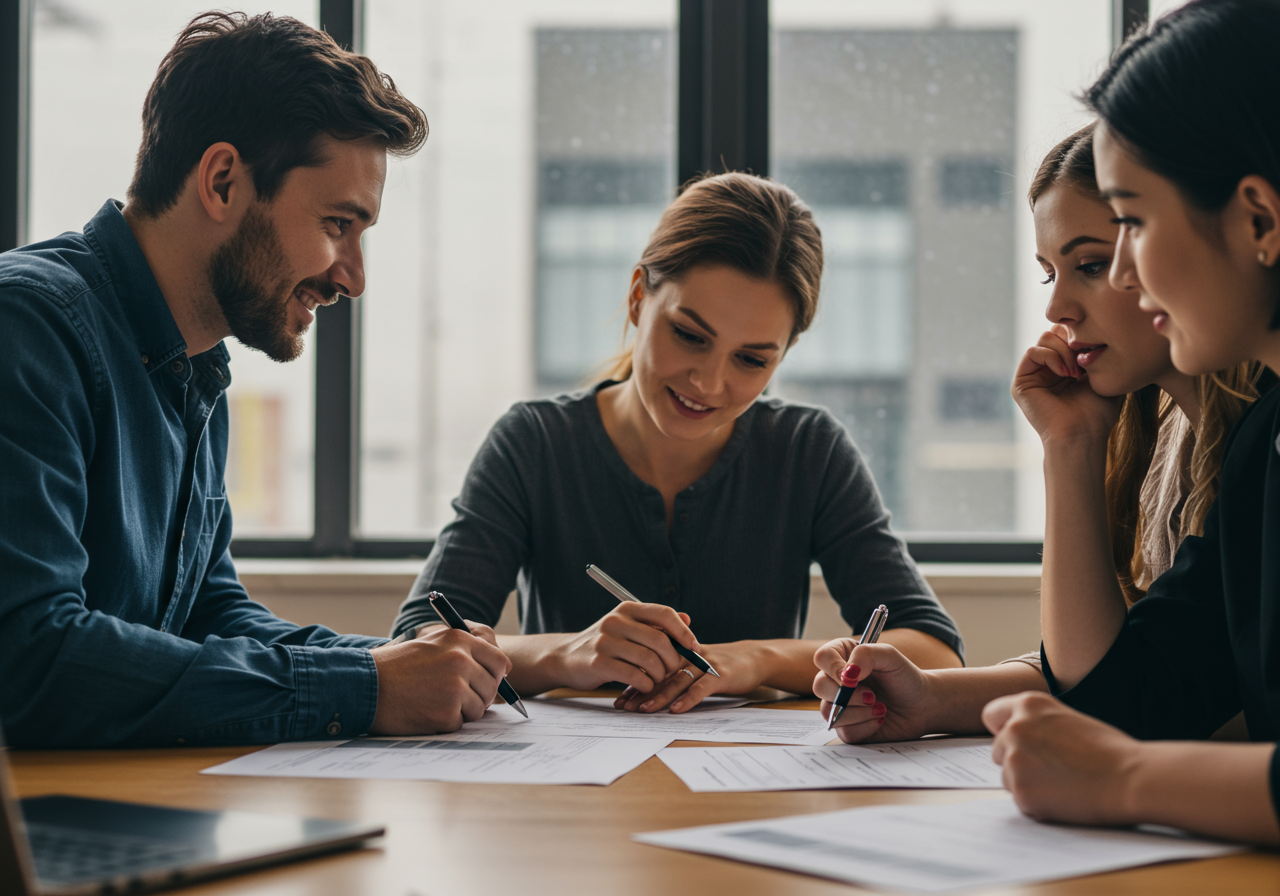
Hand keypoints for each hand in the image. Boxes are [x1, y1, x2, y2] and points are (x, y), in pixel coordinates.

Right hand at [368, 621, 511, 734]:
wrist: (364, 685)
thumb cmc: (396, 666)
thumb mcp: (432, 643)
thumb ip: (466, 650)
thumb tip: (504, 668)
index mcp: (460, 640)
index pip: (499, 661)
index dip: (495, 675)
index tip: (486, 682)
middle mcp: (461, 661)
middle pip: (492, 687)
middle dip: (478, 695)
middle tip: (455, 697)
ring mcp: (455, 688)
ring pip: (479, 708)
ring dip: (461, 710)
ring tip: (433, 702)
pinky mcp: (446, 714)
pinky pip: (460, 724)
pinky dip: (445, 723)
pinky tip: (424, 712)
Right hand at [554, 602, 697, 693]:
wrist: (566, 658)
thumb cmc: (605, 644)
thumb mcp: (628, 627)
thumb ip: (656, 624)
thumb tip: (687, 620)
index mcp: (626, 609)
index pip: (664, 613)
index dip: (684, 632)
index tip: (694, 648)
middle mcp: (615, 621)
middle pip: (660, 640)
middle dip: (673, 660)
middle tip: (673, 670)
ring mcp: (605, 641)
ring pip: (650, 660)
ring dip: (660, 675)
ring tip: (657, 679)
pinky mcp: (598, 663)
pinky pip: (635, 676)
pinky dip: (646, 684)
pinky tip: (645, 685)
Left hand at [612, 642, 767, 712]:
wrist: (754, 658)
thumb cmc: (720, 665)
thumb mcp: (695, 665)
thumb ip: (673, 674)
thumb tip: (645, 691)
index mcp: (680, 653)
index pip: (652, 668)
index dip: (635, 683)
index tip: (619, 700)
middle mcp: (689, 656)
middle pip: (661, 674)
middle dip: (641, 691)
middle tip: (625, 706)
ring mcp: (705, 664)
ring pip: (678, 680)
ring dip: (660, 696)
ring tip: (644, 709)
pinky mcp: (721, 675)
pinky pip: (701, 687)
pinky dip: (688, 699)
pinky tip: (676, 709)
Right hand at [812, 639, 936, 742]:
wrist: (922, 706)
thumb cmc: (905, 677)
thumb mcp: (890, 656)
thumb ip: (866, 654)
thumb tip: (846, 673)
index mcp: (843, 658)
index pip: (822, 657)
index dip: (833, 667)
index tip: (854, 677)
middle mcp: (836, 681)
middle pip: (819, 686)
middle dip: (848, 695)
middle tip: (872, 695)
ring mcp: (839, 706)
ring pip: (828, 712)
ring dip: (859, 712)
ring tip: (880, 708)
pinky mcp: (847, 728)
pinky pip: (844, 731)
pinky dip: (865, 727)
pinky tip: (879, 720)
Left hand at [983, 692, 1141, 825]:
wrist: (1132, 778)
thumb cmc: (1109, 751)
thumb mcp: (1068, 718)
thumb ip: (1038, 723)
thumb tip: (1016, 735)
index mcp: (1029, 705)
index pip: (992, 716)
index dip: (1004, 731)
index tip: (1018, 743)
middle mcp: (1015, 728)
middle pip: (998, 751)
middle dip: (1018, 761)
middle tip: (1052, 770)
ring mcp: (1015, 760)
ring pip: (1007, 777)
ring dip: (1027, 783)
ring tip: (1064, 783)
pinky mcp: (1021, 791)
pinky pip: (1020, 800)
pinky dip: (1037, 804)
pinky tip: (1064, 798)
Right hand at [1011, 326, 1121, 445]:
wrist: (1082, 434)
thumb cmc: (1098, 413)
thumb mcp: (1105, 376)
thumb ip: (1100, 353)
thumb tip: (1098, 332)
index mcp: (1065, 366)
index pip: (1068, 332)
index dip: (1082, 335)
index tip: (1096, 352)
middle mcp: (1047, 369)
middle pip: (1055, 331)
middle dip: (1072, 340)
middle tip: (1084, 363)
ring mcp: (1033, 375)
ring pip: (1044, 338)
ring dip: (1064, 351)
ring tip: (1075, 373)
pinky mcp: (1021, 383)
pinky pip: (1032, 351)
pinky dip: (1051, 356)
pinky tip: (1065, 373)